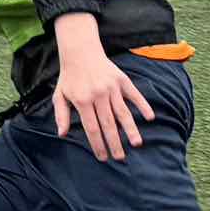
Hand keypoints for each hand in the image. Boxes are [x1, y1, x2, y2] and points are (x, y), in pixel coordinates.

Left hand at [51, 13, 154, 161]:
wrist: (80, 52)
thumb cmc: (69, 77)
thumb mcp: (60, 95)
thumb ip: (61, 115)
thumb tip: (62, 134)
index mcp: (82, 100)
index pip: (92, 128)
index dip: (97, 144)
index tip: (103, 157)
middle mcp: (98, 95)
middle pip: (108, 124)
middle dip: (114, 143)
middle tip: (120, 158)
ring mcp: (112, 88)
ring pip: (123, 112)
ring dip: (131, 129)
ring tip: (136, 144)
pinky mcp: (122, 80)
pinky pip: (134, 95)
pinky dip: (142, 105)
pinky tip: (149, 117)